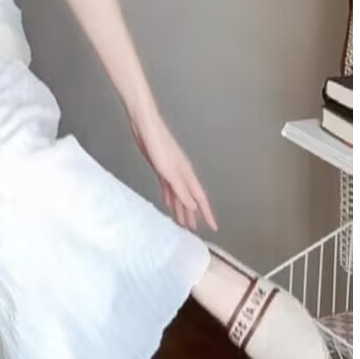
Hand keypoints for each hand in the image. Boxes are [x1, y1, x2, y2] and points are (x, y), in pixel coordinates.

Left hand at [130, 110, 217, 231]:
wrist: (145, 128)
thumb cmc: (159, 145)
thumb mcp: (170, 172)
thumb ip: (181, 190)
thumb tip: (193, 206)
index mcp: (187, 175)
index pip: (200, 199)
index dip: (207, 213)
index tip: (214, 227)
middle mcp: (182, 174)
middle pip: (189, 199)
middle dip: (192, 214)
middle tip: (193, 230)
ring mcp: (171, 171)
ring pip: (178, 194)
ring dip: (180, 208)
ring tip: (181, 221)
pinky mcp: (160, 168)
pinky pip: (167, 187)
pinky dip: (169, 197)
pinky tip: (168, 203)